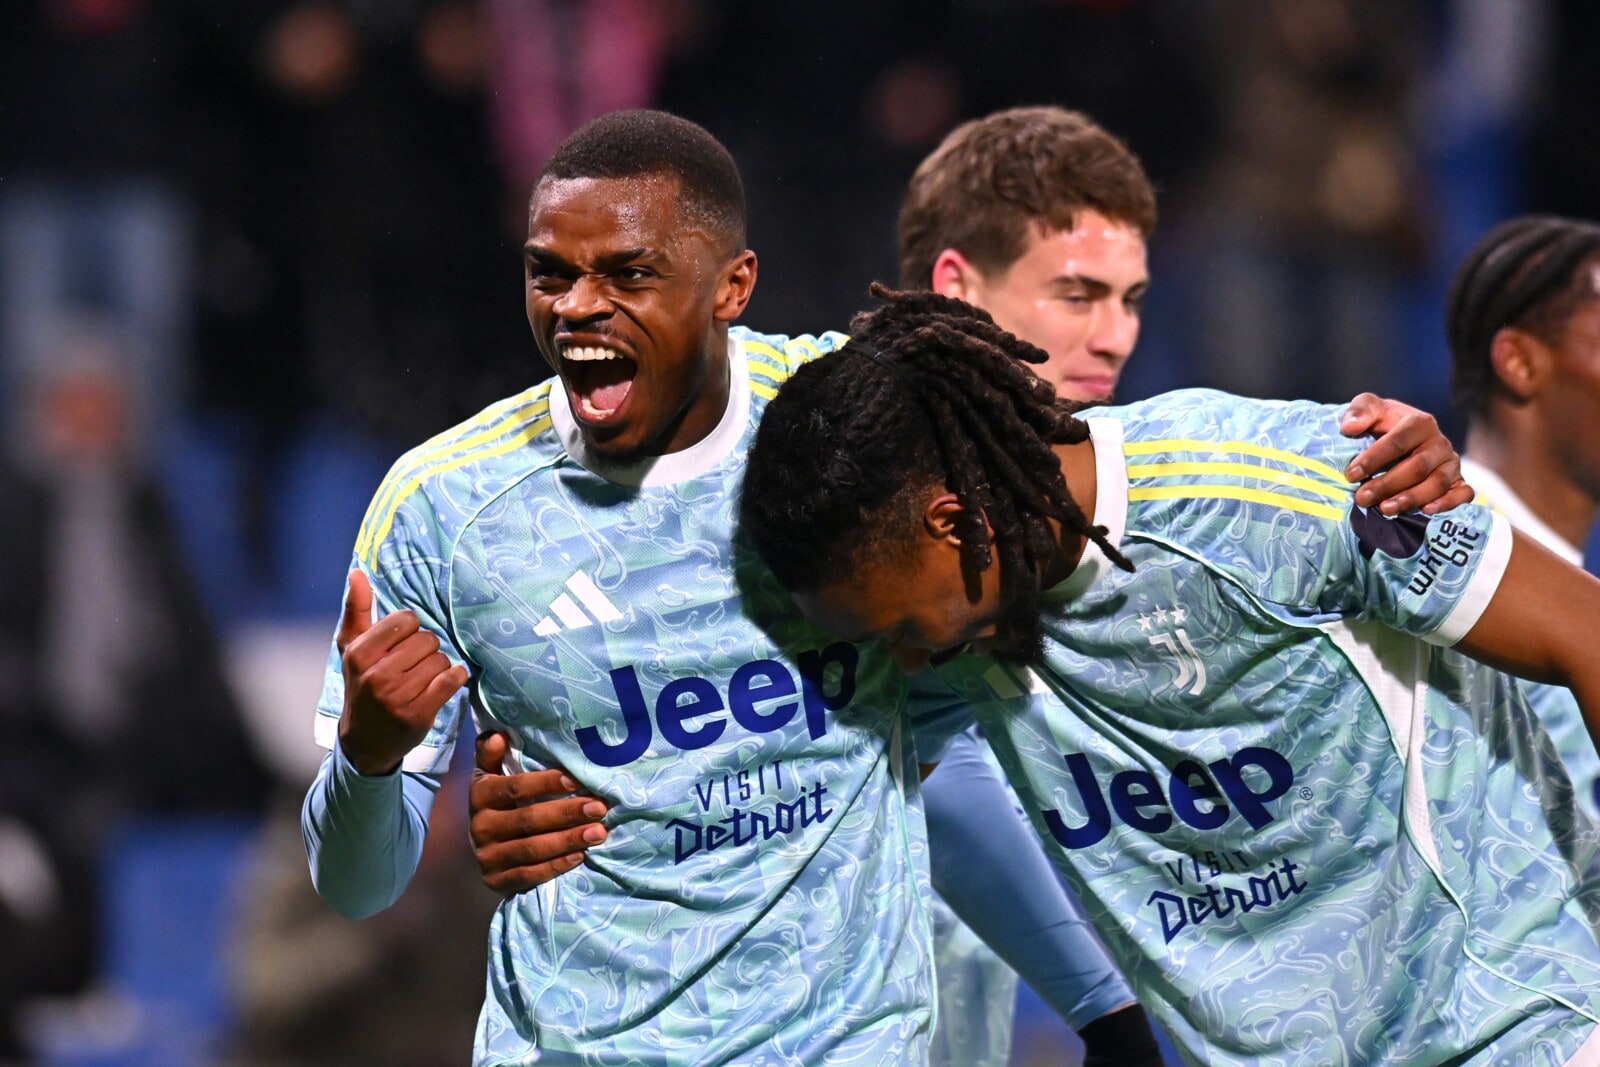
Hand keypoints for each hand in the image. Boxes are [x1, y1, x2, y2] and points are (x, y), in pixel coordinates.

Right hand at [336, 569, 468, 775]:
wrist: (364, 741)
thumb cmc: (361, 686)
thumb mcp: (351, 649)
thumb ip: (357, 609)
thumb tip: (357, 572)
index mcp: (359, 653)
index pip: (406, 620)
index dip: (411, 630)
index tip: (402, 644)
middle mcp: (375, 675)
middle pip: (427, 639)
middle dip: (427, 649)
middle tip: (415, 663)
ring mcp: (397, 696)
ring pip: (441, 659)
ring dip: (439, 666)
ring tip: (425, 676)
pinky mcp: (418, 714)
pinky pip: (452, 680)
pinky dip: (456, 677)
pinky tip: (447, 681)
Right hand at [469, 731, 607, 894]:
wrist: (485, 845)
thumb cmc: (499, 800)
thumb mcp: (491, 774)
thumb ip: (492, 753)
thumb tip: (498, 735)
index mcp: (480, 794)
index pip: (515, 787)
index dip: (546, 783)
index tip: (577, 780)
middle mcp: (480, 826)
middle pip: (528, 819)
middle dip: (567, 813)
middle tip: (599, 808)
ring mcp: (487, 856)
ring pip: (532, 849)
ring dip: (568, 840)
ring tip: (599, 832)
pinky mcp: (495, 881)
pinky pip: (529, 875)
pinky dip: (556, 866)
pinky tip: (580, 856)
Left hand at [1339, 394, 1471, 514]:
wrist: (1402, 439)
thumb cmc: (1383, 424)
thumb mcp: (1369, 410)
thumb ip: (1359, 412)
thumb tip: (1349, 427)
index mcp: (1420, 423)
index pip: (1397, 442)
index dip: (1374, 459)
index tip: (1351, 474)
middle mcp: (1439, 443)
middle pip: (1417, 467)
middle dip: (1387, 484)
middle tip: (1362, 498)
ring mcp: (1451, 463)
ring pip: (1437, 483)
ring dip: (1411, 498)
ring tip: (1384, 509)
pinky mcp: (1459, 481)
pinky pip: (1463, 493)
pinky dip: (1448, 503)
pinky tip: (1426, 511)